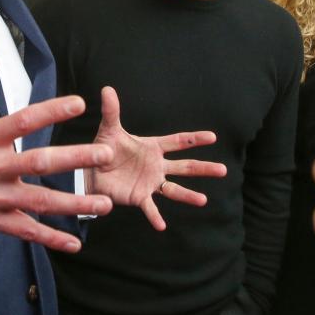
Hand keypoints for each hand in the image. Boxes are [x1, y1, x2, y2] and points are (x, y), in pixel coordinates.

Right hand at [0, 56, 115, 253]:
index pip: (22, 120)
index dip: (51, 111)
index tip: (79, 104)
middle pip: (39, 162)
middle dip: (75, 158)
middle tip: (107, 153)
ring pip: (39, 201)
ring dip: (74, 203)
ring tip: (105, 203)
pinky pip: (24, 231)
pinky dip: (49, 238)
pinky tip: (73, 243)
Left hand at [86, 86, 225, 230]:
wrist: (91, 171)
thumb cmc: (103, 148)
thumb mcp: (109, 129)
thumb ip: (112, 111)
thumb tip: (107, 88)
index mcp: (153, 148)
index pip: (178, 142)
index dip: (195, 139)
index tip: (213, 136)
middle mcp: (156, 166)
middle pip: (185, 167)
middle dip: (203, 168)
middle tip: (223, 170)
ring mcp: (150, 182)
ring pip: (174, 189)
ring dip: (188, 195)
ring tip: (203, 200)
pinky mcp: (139, 196)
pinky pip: (150, 207)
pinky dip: (155, 217)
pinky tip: (162, 226)